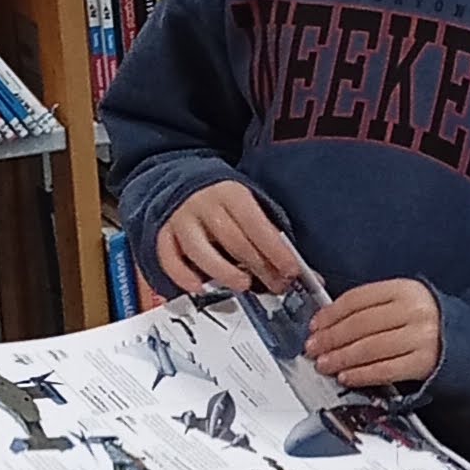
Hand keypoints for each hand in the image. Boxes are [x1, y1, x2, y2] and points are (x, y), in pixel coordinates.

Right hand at [153, 181, 307, 295]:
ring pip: (199, 251)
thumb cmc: (224, 202)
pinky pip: (169, 259)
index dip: (276, 251)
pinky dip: (183, 277)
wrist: (182, 182)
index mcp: (231, 194)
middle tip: (276, 285)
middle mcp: (203, 205)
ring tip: (242, 285)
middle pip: (233, 241)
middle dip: (258, 267)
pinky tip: (200, 287)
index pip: (257, 226)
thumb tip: (306, 272)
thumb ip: (271, 236)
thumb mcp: (250, 207)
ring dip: (224, 272)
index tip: (291, 271)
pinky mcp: (162, 234)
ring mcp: (180, 220)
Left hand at [307, 280, 443, 390]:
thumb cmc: (428, 321)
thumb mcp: (404, 302)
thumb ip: (372, 307)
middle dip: (331, 338)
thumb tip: (329, 324)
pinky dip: (362, 374)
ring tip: (325, 364)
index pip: (357, 299)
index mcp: (404, 289)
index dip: (331, 314)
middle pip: (360, 324)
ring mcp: (421, 337)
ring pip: (370, 348)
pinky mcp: (424, 362)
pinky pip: (385, 370)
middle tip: (314, 348)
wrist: (469, 339)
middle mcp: (414, 310)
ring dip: (342, 358)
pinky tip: (348, 376)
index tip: (315, 326)